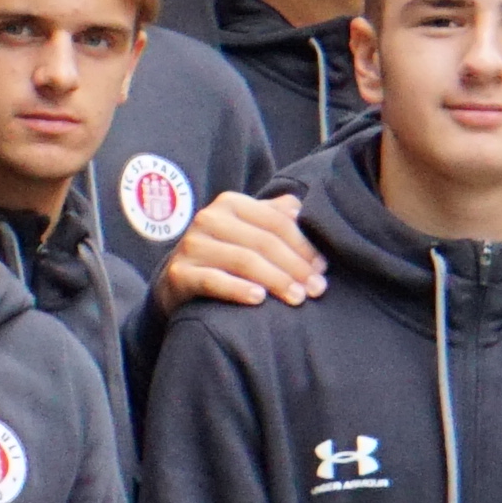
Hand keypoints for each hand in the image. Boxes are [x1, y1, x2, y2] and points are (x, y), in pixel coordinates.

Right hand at [156, 191, 324, 315]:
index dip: (304, 245)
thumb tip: (304, 210)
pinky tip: (259, 299)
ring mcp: (191, 246)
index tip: (323, 268)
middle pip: (263, 242)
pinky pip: (213, 281)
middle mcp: (208, 218)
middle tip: (317, 289)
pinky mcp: (179, 273)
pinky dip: (238, 289)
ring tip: (298, 298)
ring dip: (276, 280)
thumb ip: (275, 216)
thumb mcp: (247, 230)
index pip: (276, 222)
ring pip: (243, 261)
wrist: (178, 281)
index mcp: (229, 202)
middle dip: (295, 267)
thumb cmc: (223, 255)